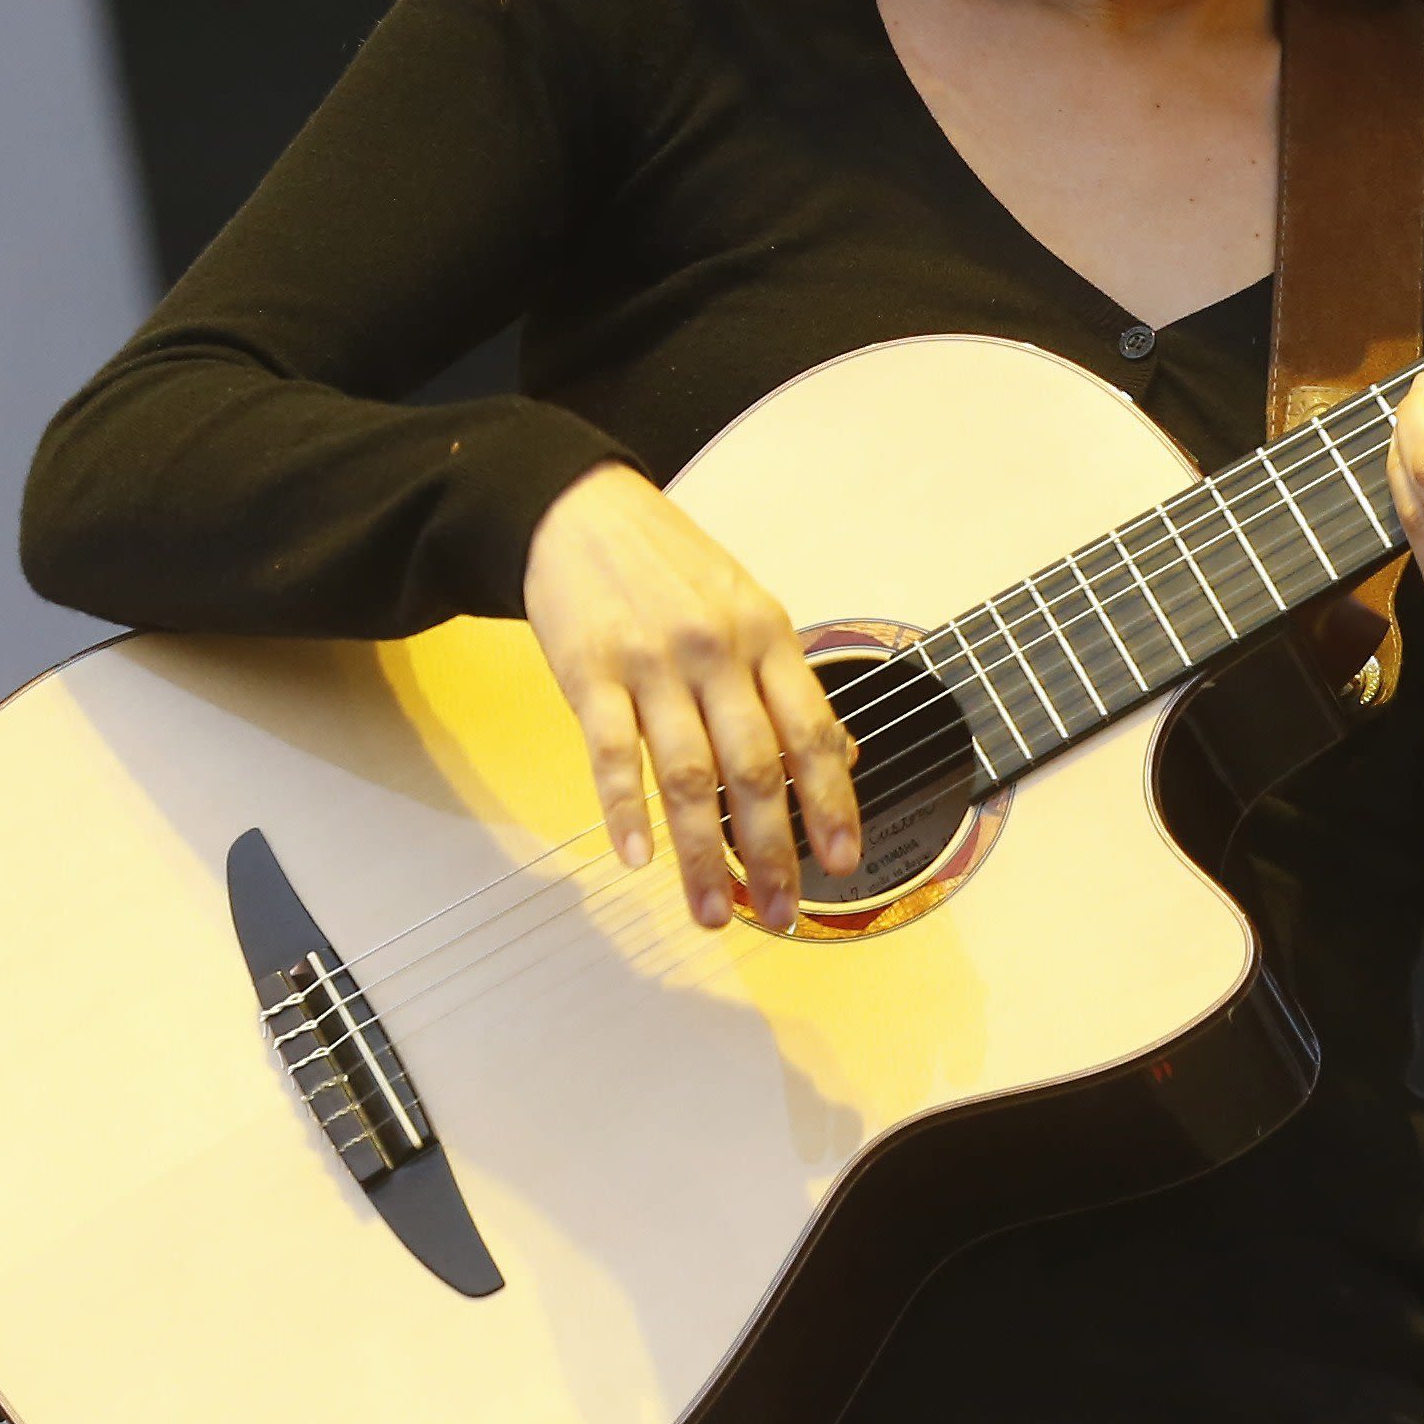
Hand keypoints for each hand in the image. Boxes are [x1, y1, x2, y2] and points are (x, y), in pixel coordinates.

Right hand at [521, 462, 861, 932]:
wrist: (578, 510)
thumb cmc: (669, 565)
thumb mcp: (749, 606)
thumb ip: (787, 682)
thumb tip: (840, 754)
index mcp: (767, 635)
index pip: (812, 732)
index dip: (833, 802)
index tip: (845, 859)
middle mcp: (717, 652)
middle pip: (755, 768)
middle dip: (772, 851)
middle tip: (780, 913)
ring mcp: (652, 664)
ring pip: (688, 776)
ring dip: (701, 855)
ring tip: (710, 911)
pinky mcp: (589, 673)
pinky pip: (613, 754)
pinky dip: (625, 811)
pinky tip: (638, 857)